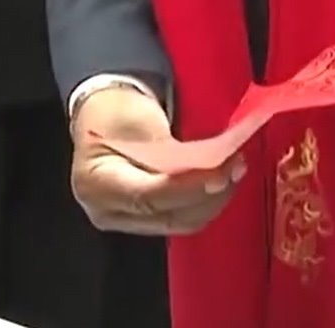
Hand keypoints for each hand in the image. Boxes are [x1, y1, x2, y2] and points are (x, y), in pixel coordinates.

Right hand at [69, 85, 243, 234]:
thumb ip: (171, 151)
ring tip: (234, 172)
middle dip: (208, 195)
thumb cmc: (116, 111)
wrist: (101, 115)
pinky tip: (221, 182)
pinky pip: (179, 219)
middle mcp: (107, 211)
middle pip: (167, 215)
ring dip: (212, 200)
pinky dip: (203, 203)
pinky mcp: (143, 221)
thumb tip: (212, 165)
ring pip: (179, 222)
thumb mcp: (139, 121)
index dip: (189, 188)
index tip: (222, 173)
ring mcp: (124, 220)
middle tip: (237, 166)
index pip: (148, 196)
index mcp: (97, 183)